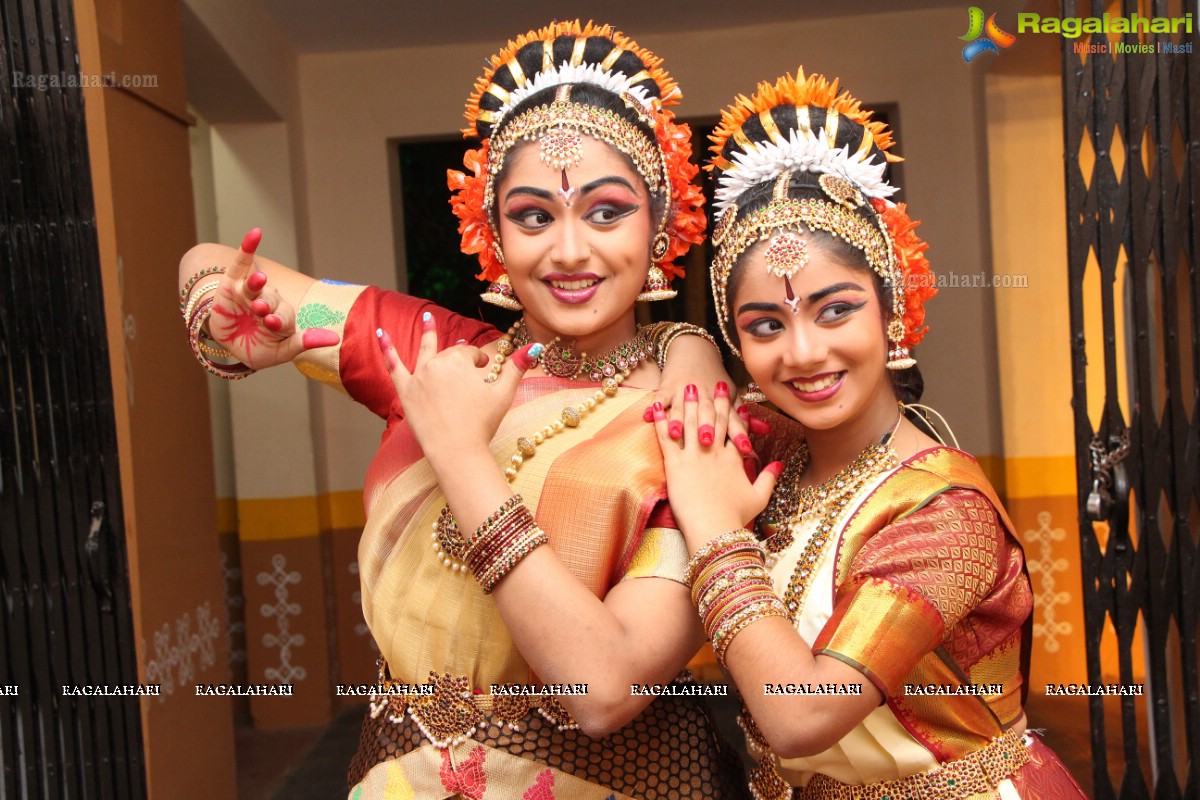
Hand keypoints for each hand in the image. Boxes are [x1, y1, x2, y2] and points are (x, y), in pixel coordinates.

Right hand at [205, 229, 338, 367]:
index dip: (278, 320)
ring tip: (258, 284)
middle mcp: (269, 302)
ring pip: (255, 285)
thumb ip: (303, 343)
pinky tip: (255, 233)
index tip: (273, 324)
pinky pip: (241, 263)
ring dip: (256, 285)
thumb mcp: (280, 352)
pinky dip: (247, 247)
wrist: (228, 345)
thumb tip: (336, 339)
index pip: (284, 317)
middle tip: (261, 311)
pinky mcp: (232, 282)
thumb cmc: (257, 349)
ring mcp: (251, 291)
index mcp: (283, 317)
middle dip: (265, 305)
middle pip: (270, 300)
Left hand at [375, 313, 540, 466]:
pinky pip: (394, 366)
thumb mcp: (504, 393)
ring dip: (427, 334)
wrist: (457, 451)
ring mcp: (418, 377)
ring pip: (424, 352)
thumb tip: (535, 346)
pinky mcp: (405, 392)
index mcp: (459, 360)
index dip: (479, 363)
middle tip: (470, 377)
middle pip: (451, 355)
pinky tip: (380, 334)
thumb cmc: (482, 423)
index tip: (485, 375)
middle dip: (461, 361)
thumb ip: (518, 367)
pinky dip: (387, 350)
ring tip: (427, 319)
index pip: (470, 354)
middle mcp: (436, 364)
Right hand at [650, 333, 751, 446]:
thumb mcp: (731, 395)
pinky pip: (659, 398)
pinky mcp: (666, 387)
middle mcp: (704, 396)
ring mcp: (683, 391)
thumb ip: (743, 417)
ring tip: (676, 433)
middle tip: (707, 442)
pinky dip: (653, 406)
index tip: (745, 449)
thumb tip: (766, 431)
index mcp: (721, 400)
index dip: (739, 433)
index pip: (732, 419)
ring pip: (680, 407)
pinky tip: (648, 416)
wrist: (694, 350)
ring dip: (678, 420)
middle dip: (706, 426)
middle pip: (706, 413)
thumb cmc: (715, 379)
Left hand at [651, 383, 780, 548]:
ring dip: (688, 403)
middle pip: (714, 419)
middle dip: (713, 400)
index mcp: (733, 457)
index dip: (731, 411)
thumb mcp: (758, 497)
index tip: (731, 397)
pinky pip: (666, 437)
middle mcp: (714, 451)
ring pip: (690, 422)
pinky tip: (657, 407)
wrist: (715, 530)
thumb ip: (769, 477)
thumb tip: (779, 464)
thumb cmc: (736, 517)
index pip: (733, 428)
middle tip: (712, 384)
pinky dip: (661, 420)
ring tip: (687, 387)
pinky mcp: (675, 464)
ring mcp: (694, 456)